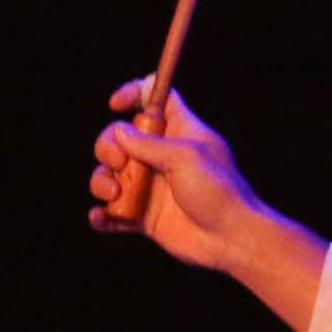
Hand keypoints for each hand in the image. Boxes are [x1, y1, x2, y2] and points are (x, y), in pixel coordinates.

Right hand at [87, 78, 326, 328]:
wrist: (230, 238)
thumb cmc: (219, 191)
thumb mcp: (185, 156)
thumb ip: (148, 143)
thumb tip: (118, 131)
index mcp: (178, 132)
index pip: (154, 98)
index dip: (133, 93)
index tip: (116, 104)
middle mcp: (160, 156)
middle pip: (119, 137)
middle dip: (107, 146)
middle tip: (118, 161)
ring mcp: (150, 187)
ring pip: (109, 174)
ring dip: (101, 181)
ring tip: (114, 193)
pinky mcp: (143, 216)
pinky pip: (112, 212)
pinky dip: (102, 215)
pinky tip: (101, 217)